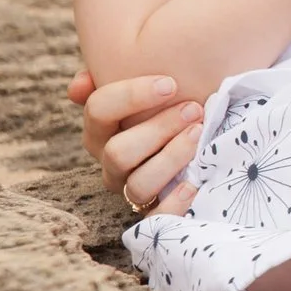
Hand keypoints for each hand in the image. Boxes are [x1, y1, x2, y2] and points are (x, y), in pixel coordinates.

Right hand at [67, 70, 204, 215]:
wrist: (211, 130)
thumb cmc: (177, 101)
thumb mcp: (154, 84)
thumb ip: (118, 72)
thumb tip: (79, 86)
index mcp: (104, 128)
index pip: (98, 110)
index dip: (130, 96)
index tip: (170, 83)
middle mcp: (112, 161)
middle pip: (118, 151)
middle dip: (158, 128)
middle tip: (195, 109)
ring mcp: (133, 189)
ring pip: (137, 184)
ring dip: (170, 158)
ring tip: (200, 135)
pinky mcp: (157, 212)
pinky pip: (156, 218)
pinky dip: (173, 203)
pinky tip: (193, 183)